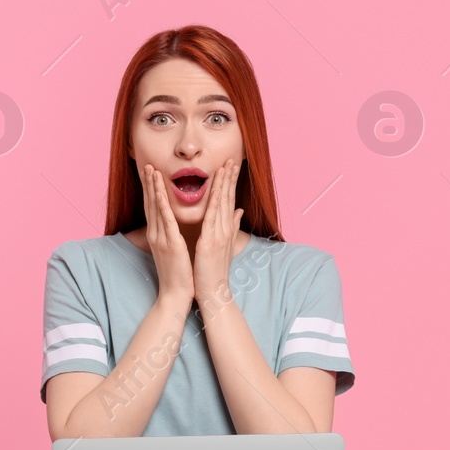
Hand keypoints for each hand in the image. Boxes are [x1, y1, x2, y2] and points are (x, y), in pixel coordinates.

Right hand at [142, 164, 194, 307]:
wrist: (176, 294)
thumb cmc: (180, 274)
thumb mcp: (178, 250)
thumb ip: (177, 235)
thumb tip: (179, 226)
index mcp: (159, 235)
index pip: (154, 207)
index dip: (152, 189)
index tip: (152, 172)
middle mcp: (156, 234)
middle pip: (150, 203)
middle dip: (149, 183)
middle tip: (147, 164)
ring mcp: (161, 239)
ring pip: (155, 208)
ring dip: (153, 188)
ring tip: (151, 170)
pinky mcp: (169, 245)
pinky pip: (165, 222)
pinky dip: (161, 206)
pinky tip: (158, 193)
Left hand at [193, 158, 244, 309]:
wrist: (213, 291)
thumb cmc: (214, 270)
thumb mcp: (225, 245)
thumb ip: (232, 226)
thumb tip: (239, 211)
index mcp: (225, 229)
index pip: (229, 200)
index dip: (230, 182)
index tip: (231, 165)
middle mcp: (225, 229)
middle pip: (228, 197)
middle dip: (230, 177)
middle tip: (232, 158)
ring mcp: (219, 234)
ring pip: (222, 202)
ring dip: (223, 183)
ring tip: (225, 165)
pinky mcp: (210, 241)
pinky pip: (211, 216)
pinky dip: (213, 199)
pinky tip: (213, 186)